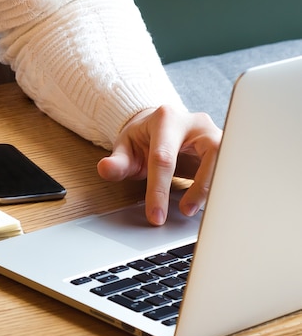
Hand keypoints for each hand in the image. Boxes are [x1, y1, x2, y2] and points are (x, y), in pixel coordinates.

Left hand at [96, 105, 221, 224]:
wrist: (160, 126)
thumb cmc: (143, 137)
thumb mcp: (125, 147)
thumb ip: (117, 161)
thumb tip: (105, 169)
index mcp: (167, 119)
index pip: (164, 158)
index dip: (159, 190)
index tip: (156, 216)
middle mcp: (196, 123)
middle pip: (212, 150)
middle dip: (202, 184)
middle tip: (185, 211)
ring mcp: (214, 133)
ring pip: (229, 158)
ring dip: (216, 187)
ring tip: (198, 210)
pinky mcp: (225, 148)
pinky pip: (230, 168)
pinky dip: (221, 188)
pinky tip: (211, 204)